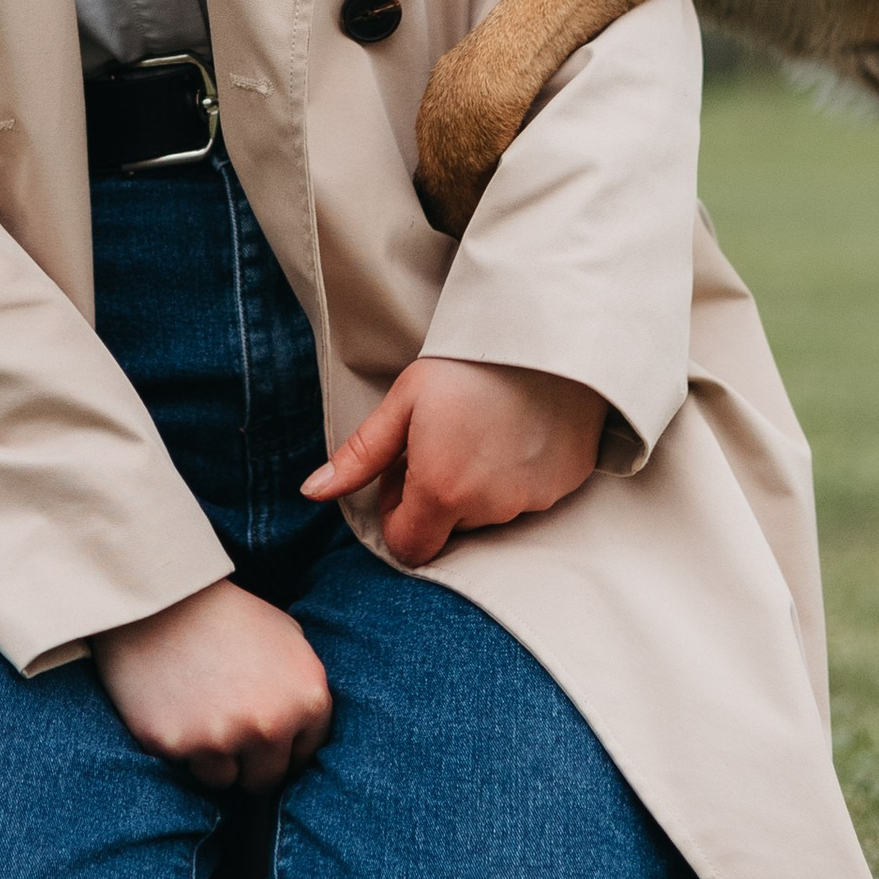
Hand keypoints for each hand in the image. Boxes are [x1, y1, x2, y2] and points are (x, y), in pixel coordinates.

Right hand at [90, 579, 332, 791]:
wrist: (164, 597)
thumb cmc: (230, 616)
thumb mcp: (289, 638)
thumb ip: (304, 692)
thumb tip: (305, 743)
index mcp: (307, 698)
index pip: (305, 756)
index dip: (282, 746)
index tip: (262, 730)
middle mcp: (271, 724)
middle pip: (266, 780)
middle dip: (250, 761)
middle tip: (227, 727)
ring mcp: (222, 738)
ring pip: (224, 780)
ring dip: (213, 758)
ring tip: (199, 712)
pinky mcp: (176, 745)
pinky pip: (185, 768)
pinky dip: (180, 747)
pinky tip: (175, 708)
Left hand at [301, 358, 607, 567]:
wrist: (544, 330)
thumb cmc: (467, 361)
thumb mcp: (405, 401)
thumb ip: (360, 456)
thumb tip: (312, 493)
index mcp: (443, 492)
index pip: (409, 548)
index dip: (398, 515)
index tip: (405, 471)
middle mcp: (492, 508)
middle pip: (451, 527)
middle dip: (439, 495)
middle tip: (443, 438)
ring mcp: (535, 498)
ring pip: (492, 511)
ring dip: (479, 485)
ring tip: (482, 427)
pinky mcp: (566, 482)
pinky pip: (532, 493)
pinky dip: (520, 472)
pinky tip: (518, 428)